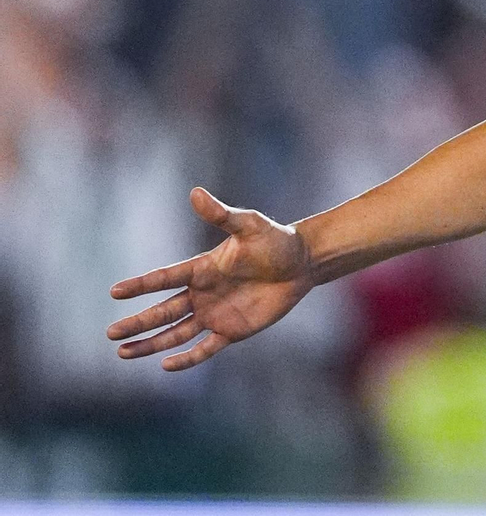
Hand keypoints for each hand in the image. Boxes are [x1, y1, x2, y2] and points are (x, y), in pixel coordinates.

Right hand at [107, 187, 313, 370]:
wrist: (302, 263)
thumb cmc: (275, 240)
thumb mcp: (249, 225)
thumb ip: (221, 215)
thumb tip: (196, 192)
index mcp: (201, 269)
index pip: (164, 278)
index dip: (141, 285)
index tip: (115, 292)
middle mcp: (202, 293)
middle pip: (162, 311)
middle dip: (137, 322)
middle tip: (110, 333)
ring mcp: (214, 313)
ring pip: (175, 332)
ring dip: (151, 343)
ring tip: (123, 352)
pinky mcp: (232, 330)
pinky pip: (204, 348)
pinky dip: (187, 358)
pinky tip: (166, 365)